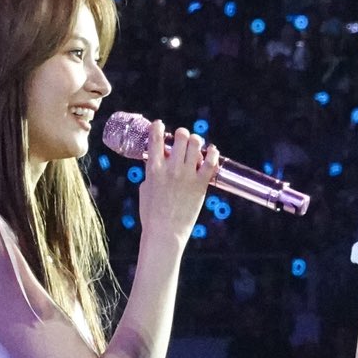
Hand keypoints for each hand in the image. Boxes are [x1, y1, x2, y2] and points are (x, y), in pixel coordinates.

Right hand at [136, 121, 221, 248]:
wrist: (165, 232)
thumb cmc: (152, 214)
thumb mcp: (145, 189)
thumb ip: (150, 174)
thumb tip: (154, 164)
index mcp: (154, 169)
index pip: (155, 138)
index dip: (158, 127)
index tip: (159, 125)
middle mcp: (171, 168)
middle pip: (181, 136)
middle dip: (181, 134)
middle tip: (182, 139)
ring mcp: (187, 175)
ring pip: (196, 144)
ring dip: (196, 141)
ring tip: (196, 144)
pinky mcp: (200, 184)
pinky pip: (211, 161)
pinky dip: (212, 152)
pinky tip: (211, 151)